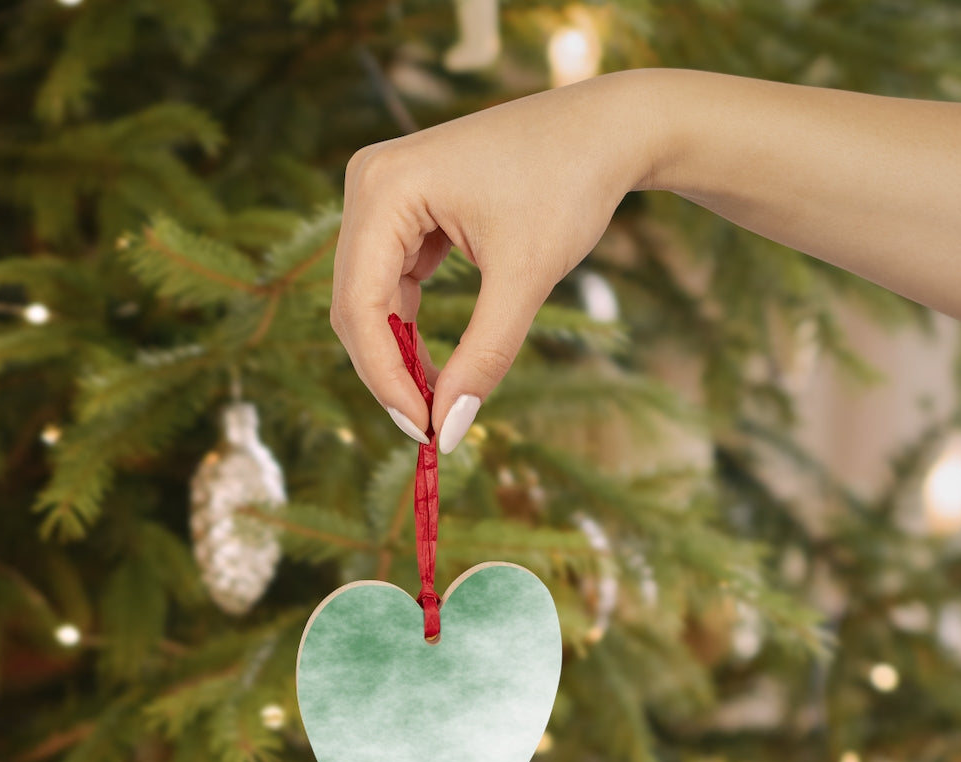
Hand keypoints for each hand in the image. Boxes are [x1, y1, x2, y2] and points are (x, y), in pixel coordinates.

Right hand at [330, 73, 659, 451]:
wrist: (605, 130)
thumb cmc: (569, 185)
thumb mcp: (525, 278)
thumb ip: (483, 357)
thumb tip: (448, 430)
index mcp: (384, 187)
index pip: (360, 305)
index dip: (385, 378)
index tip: (424, 431)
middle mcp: (368, 183)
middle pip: (355, 305)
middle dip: (389, 371)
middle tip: (430, 427)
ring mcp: (382, 193)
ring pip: (369, 299)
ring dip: (399, 354)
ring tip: (438, 401)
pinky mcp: (403, 207)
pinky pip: (391, 282)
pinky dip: (410, 327)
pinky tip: (437, 364)